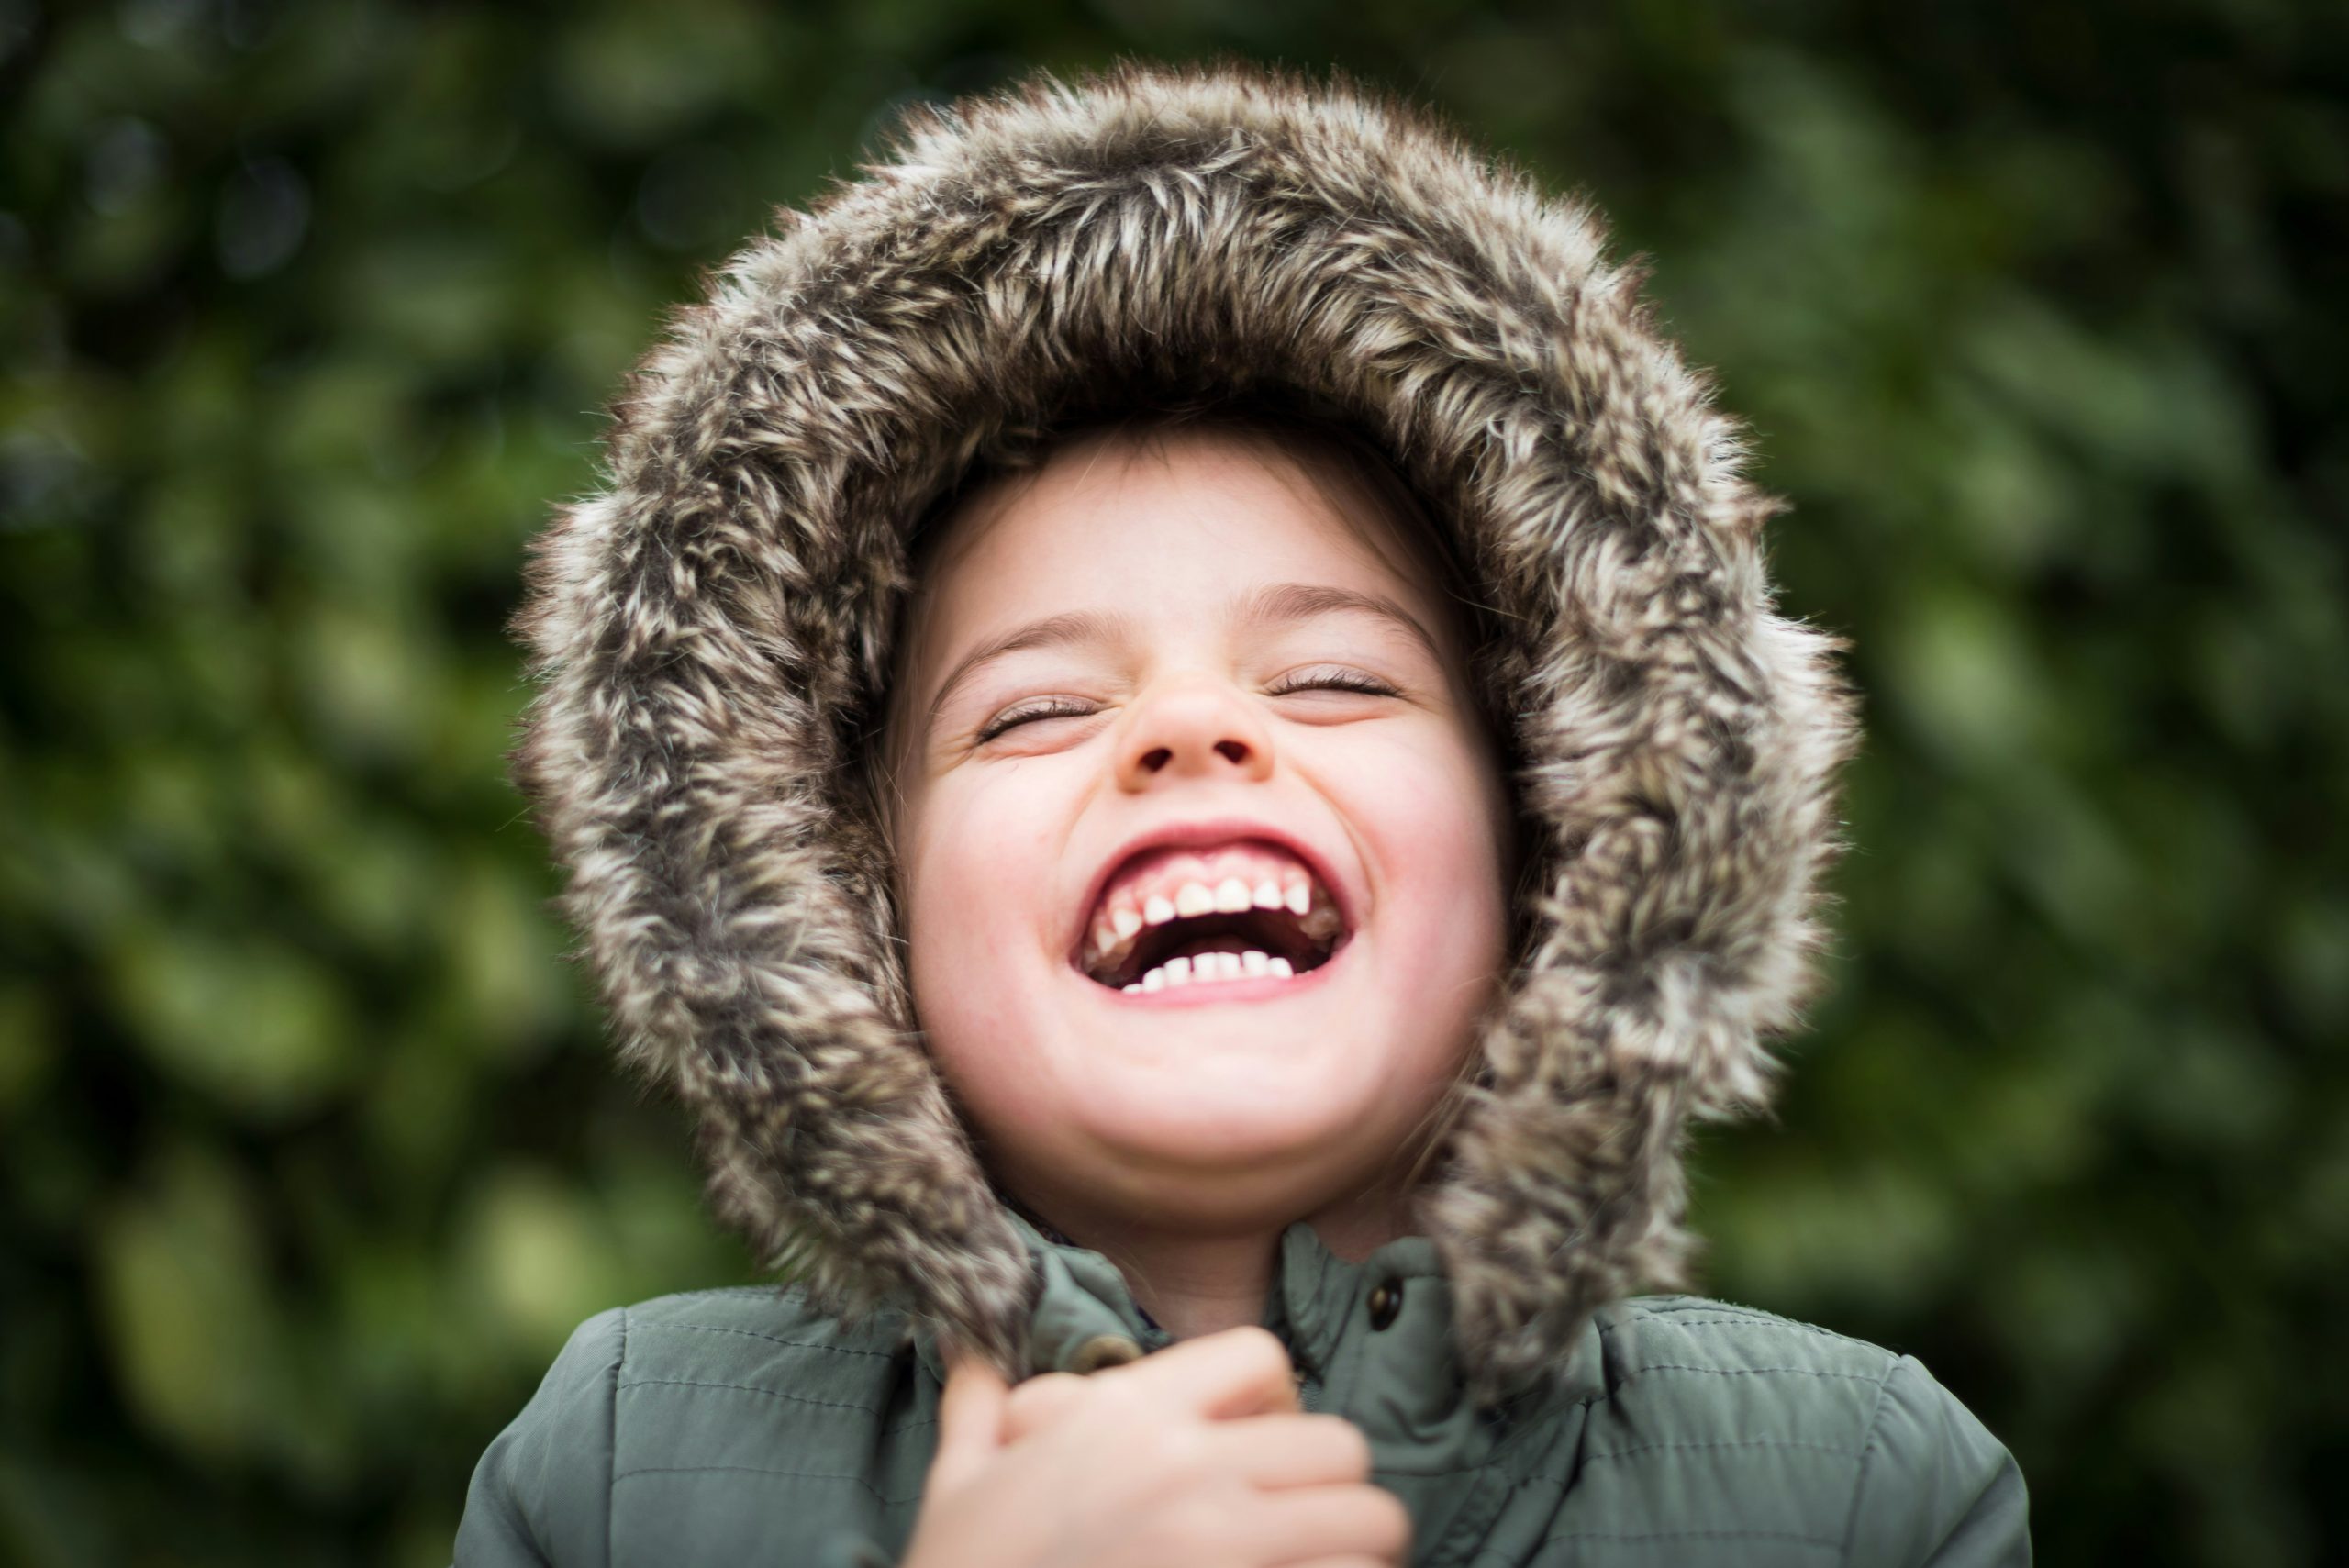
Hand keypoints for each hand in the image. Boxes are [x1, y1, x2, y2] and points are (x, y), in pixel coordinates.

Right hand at [899, 1325, 1410, 1567]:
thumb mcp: (957, 1486)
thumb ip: (978, 1413)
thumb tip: (968, 1357)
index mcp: (1125, 1418)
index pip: (1260, 1356)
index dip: (1274, 1400)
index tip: (1257, 1447)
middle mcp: (1187, 1471)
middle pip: (1339, 1445)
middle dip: (1332, 1488)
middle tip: (1302, 1527)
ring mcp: (1225, 1551)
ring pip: (1370, 1524)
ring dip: (1354, 1552)